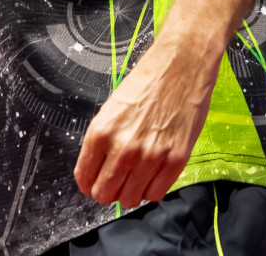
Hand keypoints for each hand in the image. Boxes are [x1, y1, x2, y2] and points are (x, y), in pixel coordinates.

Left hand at [73, 35, 219, 208]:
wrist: (180, 66)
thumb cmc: (146, 82)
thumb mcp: (111, 108)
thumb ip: (102, 140)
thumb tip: (97, 169)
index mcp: (101, 132)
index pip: (85, 177)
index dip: (87, 184)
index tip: (92, 184)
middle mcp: (123, 148)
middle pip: (105, 193)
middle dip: (107, 192)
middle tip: (114, 183)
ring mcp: (150, 157)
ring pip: (131, 199)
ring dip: (130, 193)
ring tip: (134, 179)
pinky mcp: (175, 160)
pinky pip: (156, 194)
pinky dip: (151, 190)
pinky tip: (151, 176)